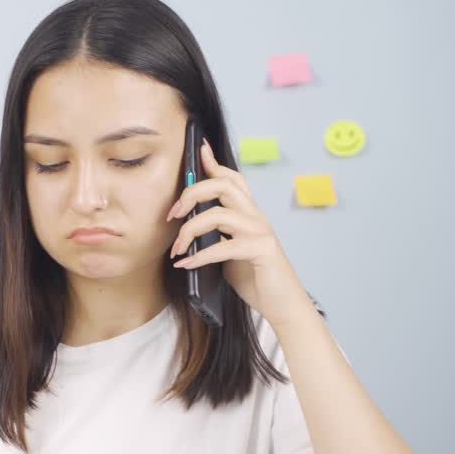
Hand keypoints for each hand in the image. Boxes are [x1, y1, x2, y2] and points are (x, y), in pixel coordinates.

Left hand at [166, 140, 312, 326]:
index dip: (213, 163)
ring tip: (176, 249)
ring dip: (189, 231)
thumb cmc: (255, 277)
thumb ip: (215, 236)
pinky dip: (198, 257)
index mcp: (249, 213)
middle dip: (191, 194)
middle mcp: (256, 217)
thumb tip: (187, 231)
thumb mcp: (229, 251)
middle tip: (172, 215)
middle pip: (222, 186)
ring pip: (218, 214)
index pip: (232, 179)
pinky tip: (185, 265)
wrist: (282, 304)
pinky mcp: (261, 251)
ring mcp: (260, 233)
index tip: (198, 149)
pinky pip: (223, 247)